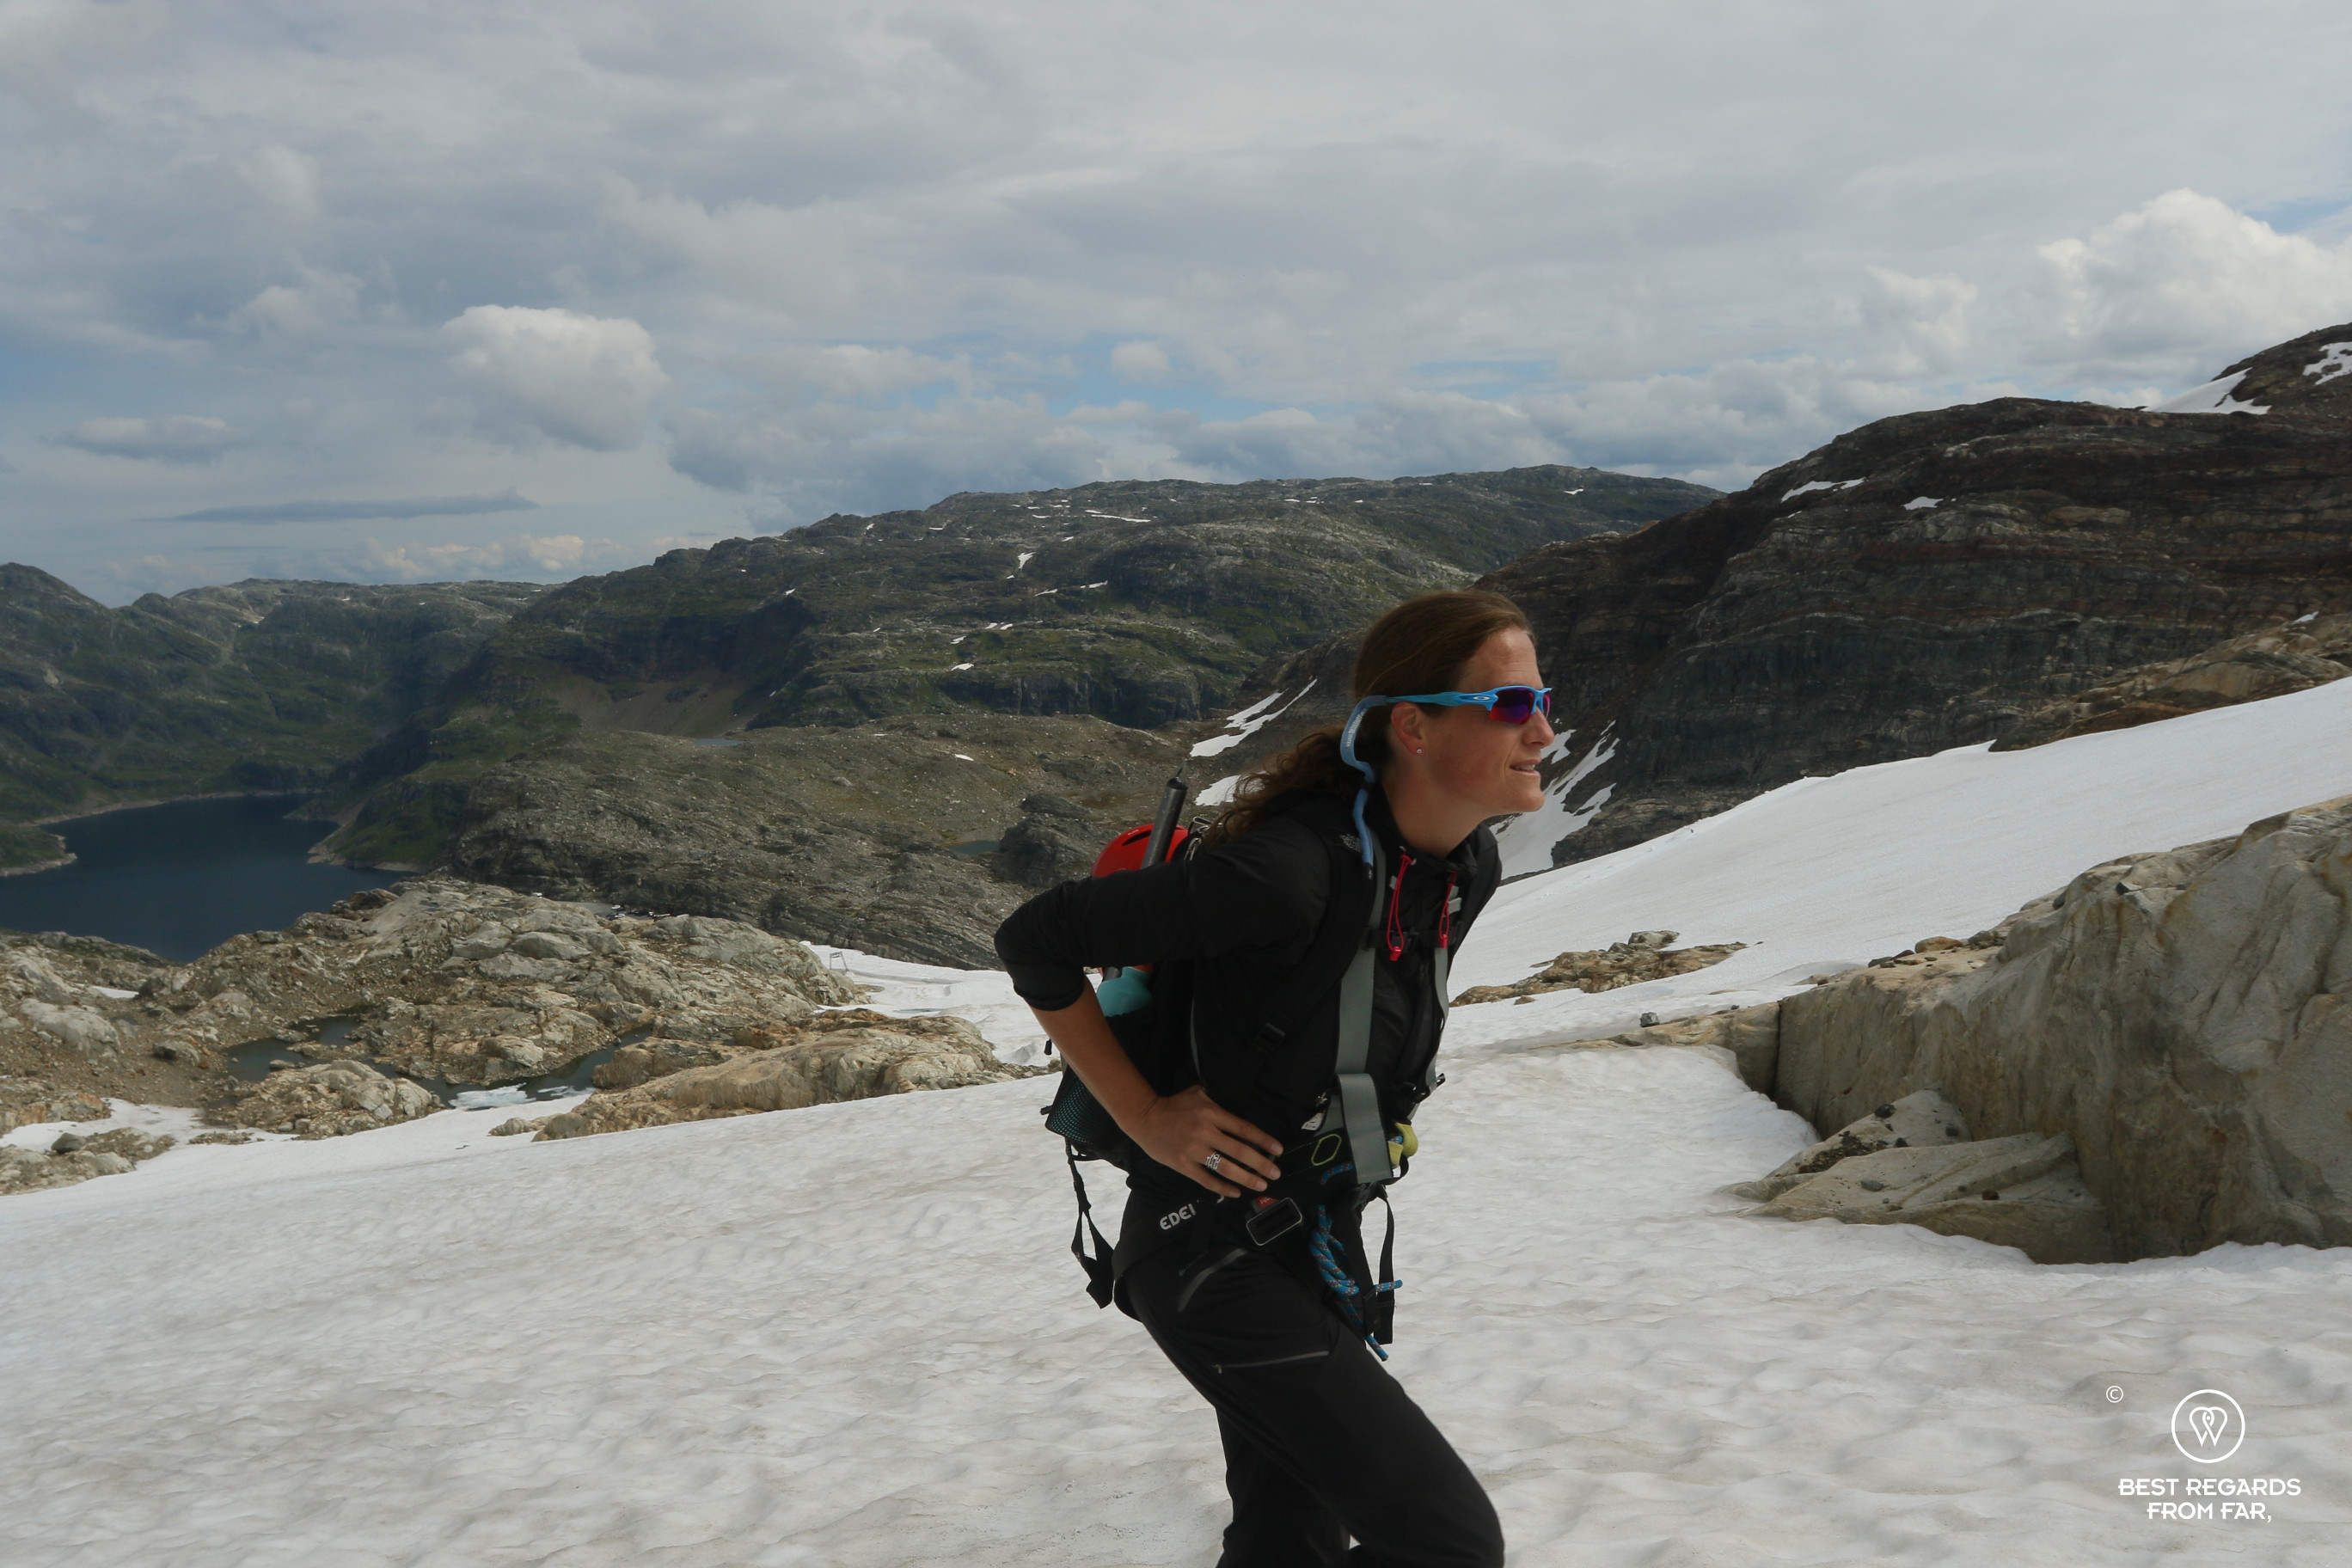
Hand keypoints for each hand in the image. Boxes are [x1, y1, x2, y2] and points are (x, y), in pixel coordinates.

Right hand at [1129, 1086, 1284, 1197]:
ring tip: (1261, 1185)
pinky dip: (1222, 1188)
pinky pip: (1206, 1179)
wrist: (1145, 1118)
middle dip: (1261, 1164)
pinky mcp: (1183, 1164)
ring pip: (1226, 1168)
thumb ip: (1218, 1104)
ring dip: (1246, 1178)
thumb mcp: (1198, 1095)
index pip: (1244, 1128)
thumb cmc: (1174, 1105)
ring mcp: (1194, 1150)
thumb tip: (1236, 1117)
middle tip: (1275, 1173)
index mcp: (1212, 1114)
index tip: (1278, 1150)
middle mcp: (1205, 1132)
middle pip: (1240, 1150)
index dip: (1263, 1140)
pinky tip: (1235, 1192)